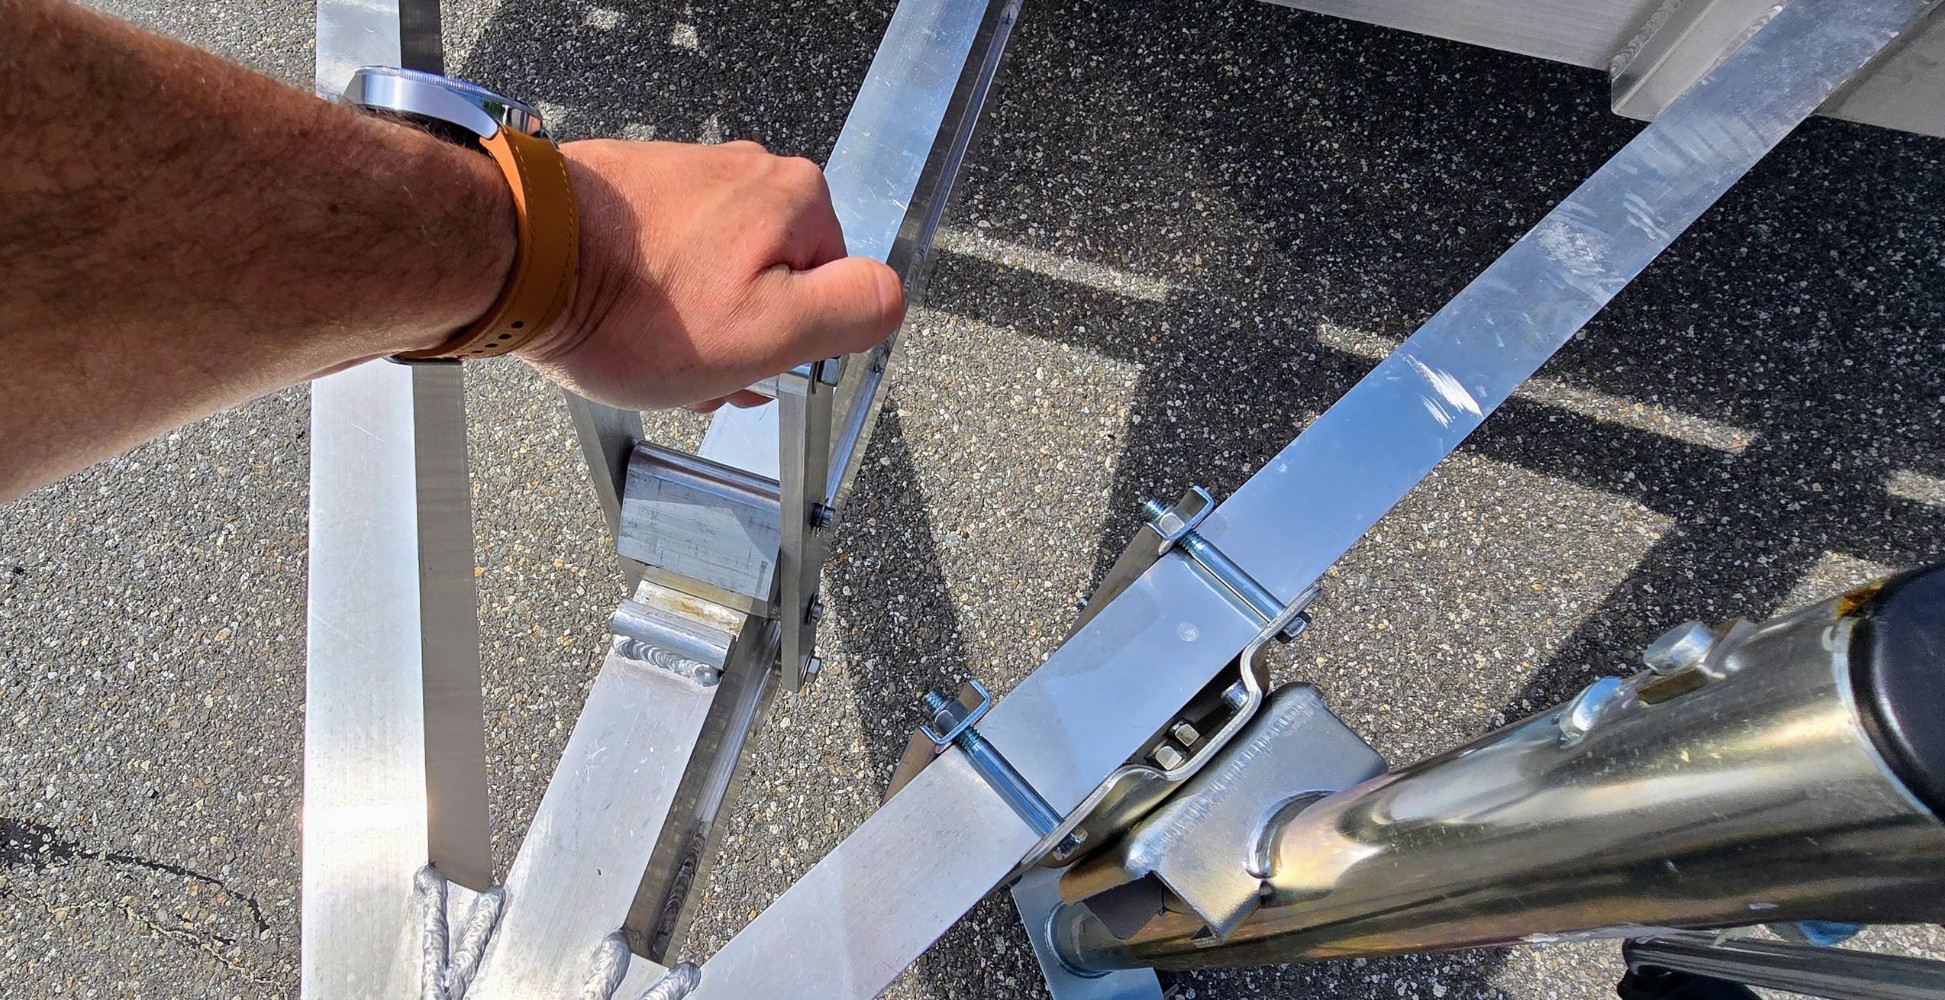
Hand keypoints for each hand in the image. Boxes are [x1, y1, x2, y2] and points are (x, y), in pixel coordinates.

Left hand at [515, 139, 904, 409]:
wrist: (520, 260)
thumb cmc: (636, 309)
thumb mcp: (770, 333)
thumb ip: (853, 311)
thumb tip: (891, 297)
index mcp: (795, 200)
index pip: (835, 289)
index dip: (795, 345)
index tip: (748, 368)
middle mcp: (746, 171)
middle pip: (775, 278)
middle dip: (741, 336)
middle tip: (695, 373)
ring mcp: (687, 174)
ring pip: (720, 272)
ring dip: (697, 324)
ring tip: (651, 354)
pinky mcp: (635, 187)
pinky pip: (670, 255)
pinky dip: (656, 296)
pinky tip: (624, 324)